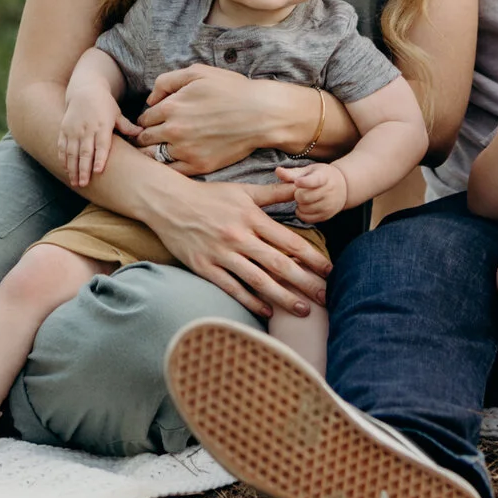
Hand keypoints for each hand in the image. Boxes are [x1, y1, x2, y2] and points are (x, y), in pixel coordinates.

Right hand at [57, 83, 131, 188]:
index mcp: (102, 126)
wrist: (84, 89)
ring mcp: (74, 129)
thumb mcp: (116, 113)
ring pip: (71, 152)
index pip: (101, 145)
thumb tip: (141, 134)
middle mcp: (87, 128)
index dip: (99, 158)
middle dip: (83, 169)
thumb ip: (127, 126)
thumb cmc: (104, 103)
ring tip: (75, 182)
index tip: (98, 171)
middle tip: (83, 184)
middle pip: (84, 152)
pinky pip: (62, 146)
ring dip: (72, 168)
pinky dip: (63, 158)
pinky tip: (66, 169)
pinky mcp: (64, 129)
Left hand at [135, 65, 273, 175]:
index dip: (148, 119)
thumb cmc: (232, 90)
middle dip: (146, 137)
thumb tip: (150, 99)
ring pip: (154, 157)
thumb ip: (167, 81)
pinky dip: (168, 167)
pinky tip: (175, 160)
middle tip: (153, 137)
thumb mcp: (198, 72)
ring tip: (161, 149)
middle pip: (144, 139)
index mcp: (171, 106)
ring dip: (154, 153)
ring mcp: (186, 150)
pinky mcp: (199, 166)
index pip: (144, 118)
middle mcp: (174, 130)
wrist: (262, 114)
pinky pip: (172, 172)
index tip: (154, 122)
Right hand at [142, 174, 330, 318]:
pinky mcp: (204, 267)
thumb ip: (274, 193)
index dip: (312, 257)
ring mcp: (221, 254)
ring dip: (283, 297)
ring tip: (302, 310)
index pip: (289, 241)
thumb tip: (301, 186)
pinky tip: (267, 312)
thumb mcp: (243, 190)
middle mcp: (239, 237)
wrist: (168, 202)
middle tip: (325, 297)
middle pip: (279, 264)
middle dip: (305, 282)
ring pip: (258, 280)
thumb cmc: (208, 195)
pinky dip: (251, 301)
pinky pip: (232, 288)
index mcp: (251, 217)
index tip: (329, 270)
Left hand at [276, 161, 349, 223]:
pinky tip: (305, 206)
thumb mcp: (309, 170)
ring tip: (304, 198)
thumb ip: (293, 172)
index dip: (304, 182)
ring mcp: (329, 205)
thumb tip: (277, 171)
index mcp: (324, 176)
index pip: (314, 181)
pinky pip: (307, 218)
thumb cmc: (321, 176)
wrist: (343, 187)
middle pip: (303, 197)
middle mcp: (329, 191)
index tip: (297, 182)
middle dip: (297, 194)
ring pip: (304, 209)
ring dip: (300, 204)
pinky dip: (302, 213)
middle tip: (300, 190)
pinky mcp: (327, 216)